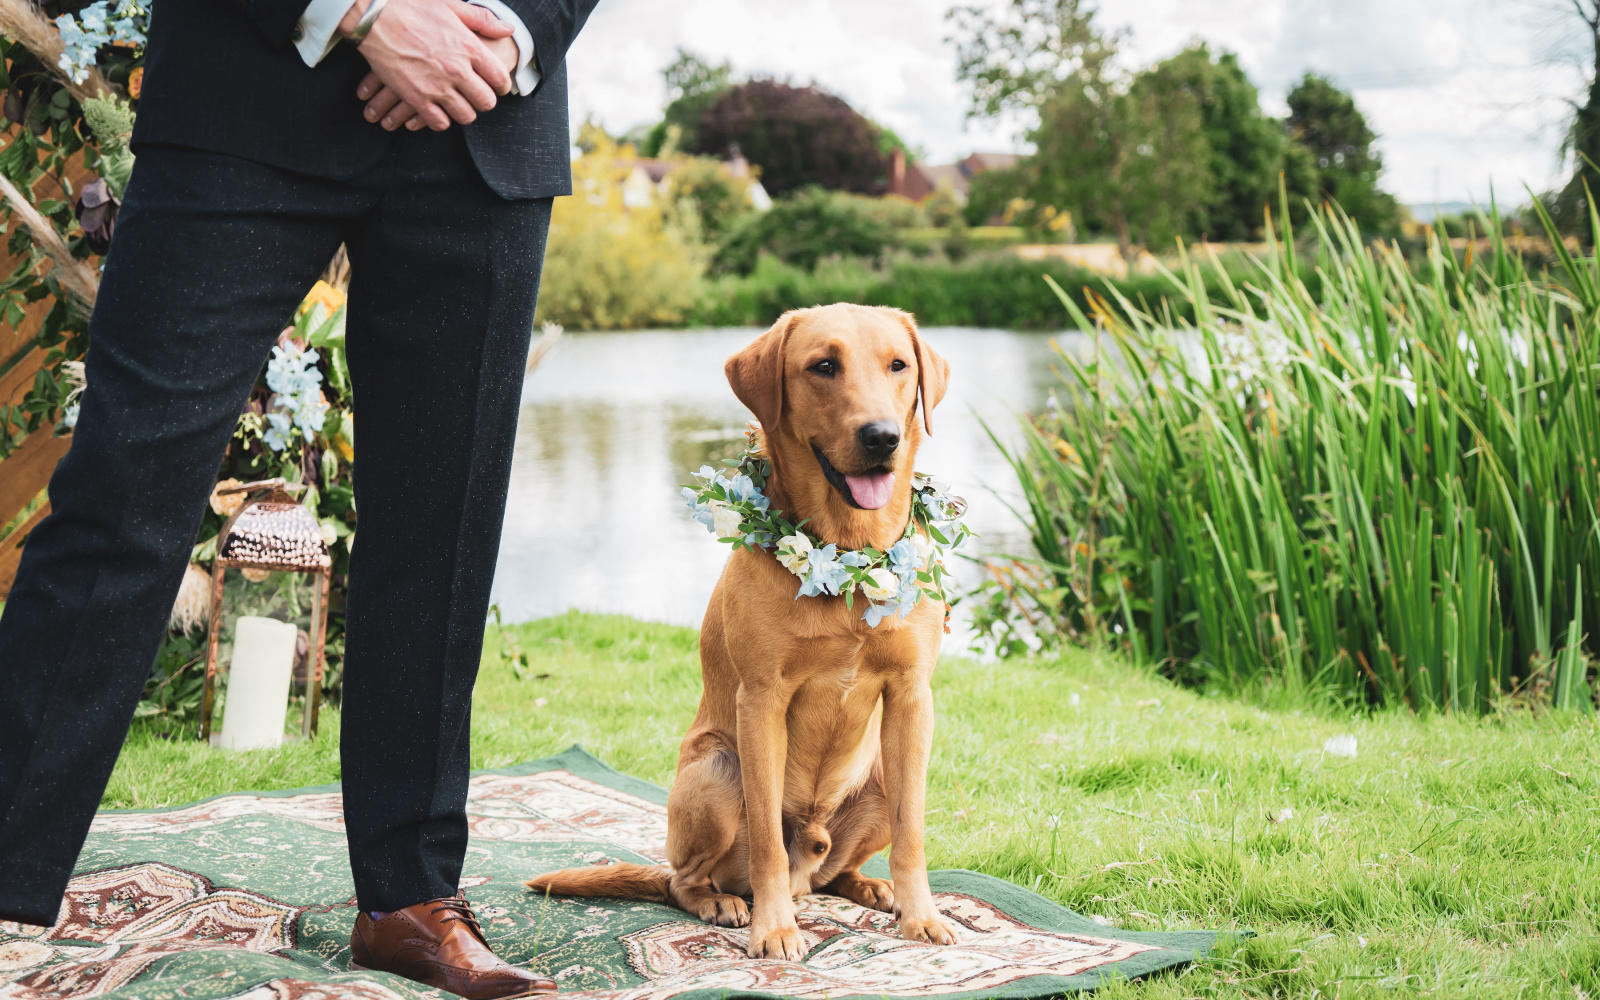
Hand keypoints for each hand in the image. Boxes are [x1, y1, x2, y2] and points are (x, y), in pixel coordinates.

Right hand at [345, 0, 514, 130]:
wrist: (374, 16)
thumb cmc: (412, 7)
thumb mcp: (451, 6)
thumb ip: (482, 20)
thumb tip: (508, 30)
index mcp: (469, 47)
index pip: (500, 79)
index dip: (501, 85)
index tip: (495, 85)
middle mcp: (457, 70)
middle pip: (486, 102)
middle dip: (483, 100)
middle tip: (475, 95)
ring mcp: (437, 86)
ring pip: (465, 116)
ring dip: (463, 112)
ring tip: (457, 103)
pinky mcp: (416, 98)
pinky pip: (439, 123)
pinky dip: (440, 120)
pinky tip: (437, 110)